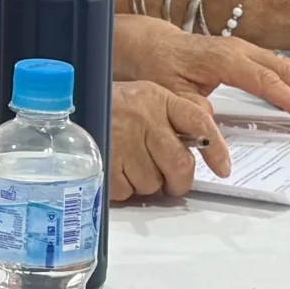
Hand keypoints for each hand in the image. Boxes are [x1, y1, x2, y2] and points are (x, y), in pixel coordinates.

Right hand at [108, 79, 227, 201]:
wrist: (65, 107)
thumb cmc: (111, 108)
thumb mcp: (146, 101)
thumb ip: (175, 119)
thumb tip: (204, 147)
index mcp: (157, 97)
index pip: (199, 123)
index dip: (216, 149)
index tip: (224, 169)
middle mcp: (143, 116)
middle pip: (179, 164)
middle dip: (178, 180)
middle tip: (171, 182)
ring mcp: (122, 139)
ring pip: (153, 183)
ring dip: (145, 182)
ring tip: (129, 163)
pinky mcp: (102, 161)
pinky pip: (126, 191)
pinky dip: (122, 188)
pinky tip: (114, 168)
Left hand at [112, 16, 289, 127]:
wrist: (150, 44)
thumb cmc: (158, 65)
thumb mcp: (170, 94)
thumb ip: (195, 116)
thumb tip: (214, 141)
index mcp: (223, 57)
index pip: (265, 78)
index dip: (288, 98)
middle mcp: (238, 49)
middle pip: (283, 69)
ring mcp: (243, 49)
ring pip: (283, 65)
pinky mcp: (244, 54)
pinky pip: (276, 66)